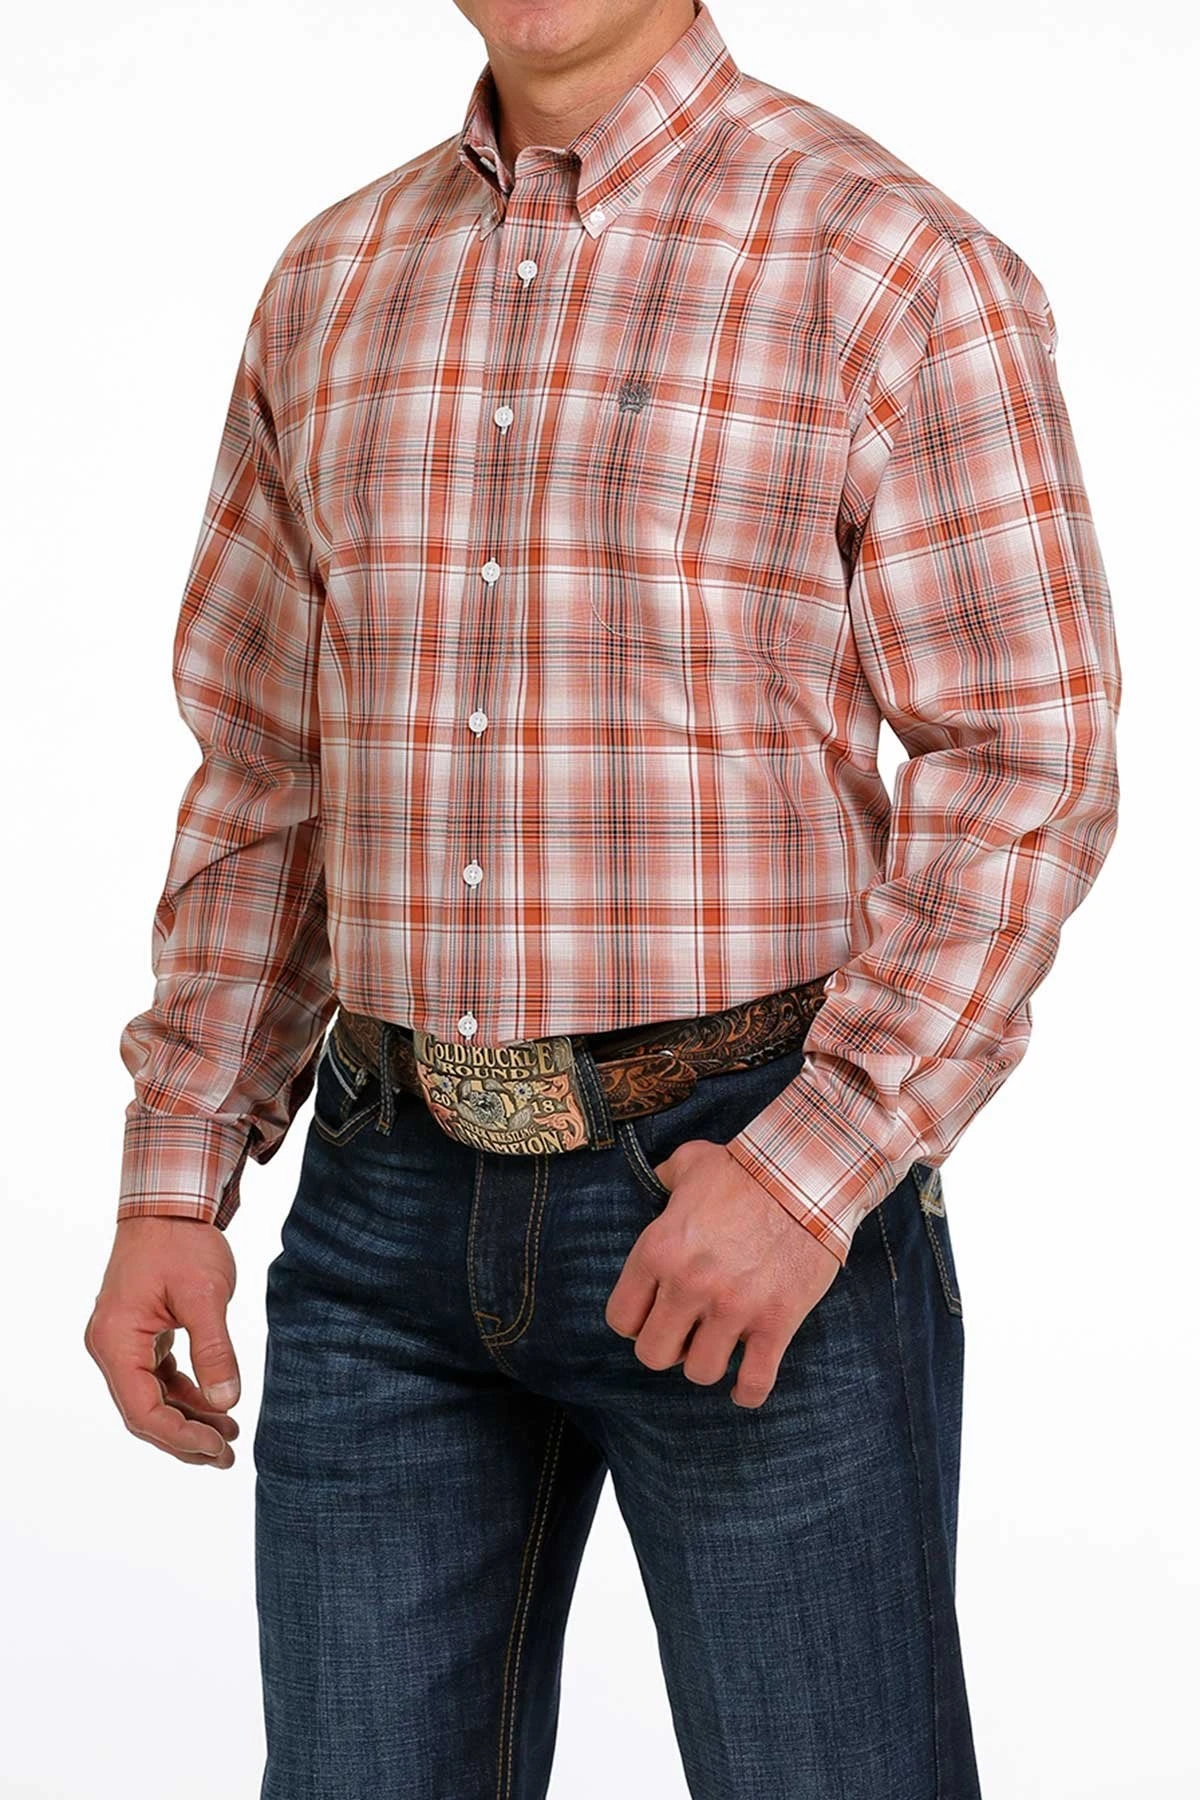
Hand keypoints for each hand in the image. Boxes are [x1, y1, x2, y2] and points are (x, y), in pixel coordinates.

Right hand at [84, 1218, 240, 1467]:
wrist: (171, 1202)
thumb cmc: (182, 1242)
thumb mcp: (205, 1296)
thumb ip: (214, 1351)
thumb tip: (226, 1403)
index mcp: (116, 1341)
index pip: (142, 1411)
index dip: (181, 1437)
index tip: (218, 1447)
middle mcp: (110, 1346)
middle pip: (143, 1412)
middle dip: (185, 1438)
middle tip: (226, 1456)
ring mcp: (123, 1340)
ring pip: (152, 1397)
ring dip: (188, 1419)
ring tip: (228, 1436)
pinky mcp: (140, 1333)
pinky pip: (158, 1376)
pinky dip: (185, 1394)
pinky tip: (216, 1404)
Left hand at [605, 1138, 841, 1406]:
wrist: (808, 1174)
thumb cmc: (746, 1168)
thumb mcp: (690, 1162)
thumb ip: (664, 1177)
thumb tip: (655, 1180)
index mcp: (659, 1250)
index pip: (621, 1318)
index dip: (636, 1322)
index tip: (653, 1316)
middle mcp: (688, 1285)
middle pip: (654, 1355)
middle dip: (667, 1349)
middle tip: (684, 1334)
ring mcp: (733, 1307)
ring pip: (700, 1372)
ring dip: (706, 1364)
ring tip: (717, 1346)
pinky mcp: (775, 1322)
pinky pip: (754, 1381)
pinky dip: (747, 1392)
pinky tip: (744, 1388)